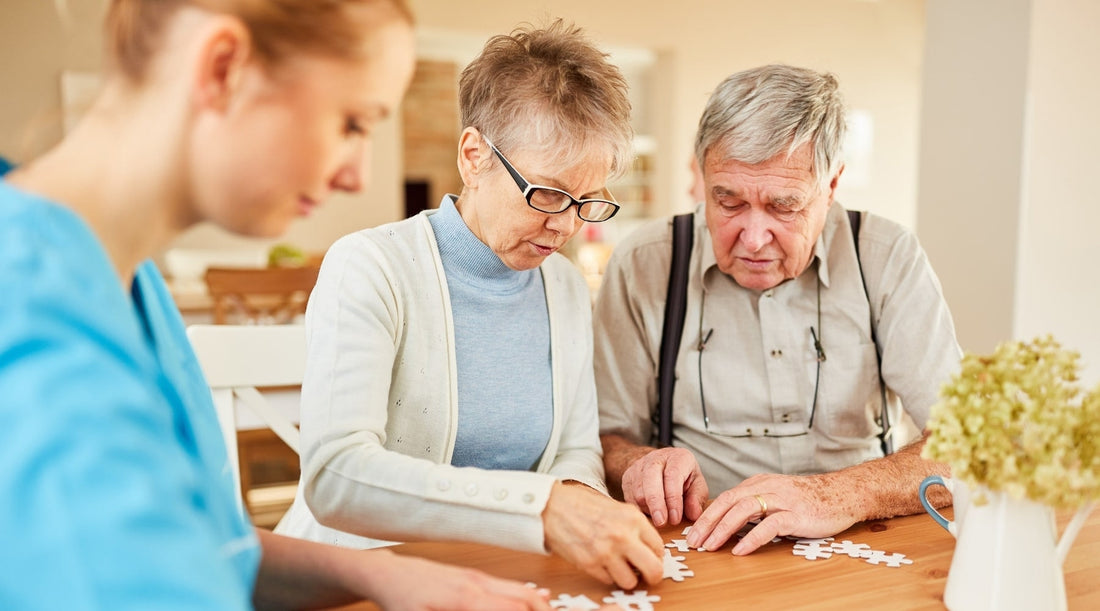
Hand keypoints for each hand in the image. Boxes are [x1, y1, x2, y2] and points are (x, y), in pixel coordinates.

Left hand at [367, 550, 553, 610]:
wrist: (388, 574)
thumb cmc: (401, 600)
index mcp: (468, 599)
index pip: (516, 609)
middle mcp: (477, 584)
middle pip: (524, 598)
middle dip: (544, 610)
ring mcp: (476, 578)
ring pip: (519, 589)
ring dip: (538, 603)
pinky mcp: (472, 576)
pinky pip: (507, 584)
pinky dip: (526, 594)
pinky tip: (538, 598)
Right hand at [542, 481, 663, 588]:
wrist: (552, 507)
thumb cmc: (581, 504)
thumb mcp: (615, 507)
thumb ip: (633, 525)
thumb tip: (648, 547)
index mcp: (633, 518)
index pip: (659, 548)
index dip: (656, 556)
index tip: (651, 558)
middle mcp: (623, 536)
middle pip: (654, 569)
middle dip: (653, 576)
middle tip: (647, 575)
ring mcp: (606, 552)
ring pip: (630, 581)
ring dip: (627, 577)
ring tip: (619, 568)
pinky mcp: (590, 564)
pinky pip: (609, 581)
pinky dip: (607, 575)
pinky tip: (601, 563)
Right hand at [619, 447, 707, 526]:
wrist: (662, 466)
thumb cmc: (683, 477)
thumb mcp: (697, 485)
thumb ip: (697, 499)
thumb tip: (693, 515)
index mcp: (678, 457)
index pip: (672, 476)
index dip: (673, 499)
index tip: (675, 518)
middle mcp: (656, 458)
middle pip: (651, 480)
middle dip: (656, 504)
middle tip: (661, 522)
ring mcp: (639, 467)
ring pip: (638, 491)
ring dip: (648, 509)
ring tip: (660, 518)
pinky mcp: (627, 477)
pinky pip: (630, 498)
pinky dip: (639, 509)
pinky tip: (650, 513)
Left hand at [685, 472, 859, 554]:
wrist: (843, 493)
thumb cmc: (808, 500)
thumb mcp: (776, 497)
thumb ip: (755, 506)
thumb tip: (729, 524)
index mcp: (759, 484)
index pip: (725, 498)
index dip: (706, 516)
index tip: (692, 533)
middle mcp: (766, 488)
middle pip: (728, 502)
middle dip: (706, 522)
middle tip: (692, 542)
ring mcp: (781, 499)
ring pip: (743, 510)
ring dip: (723, 529)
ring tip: (710, 546)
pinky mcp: (796, 514)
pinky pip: (769, 525)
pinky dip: (752, 538)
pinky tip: (740, 550)